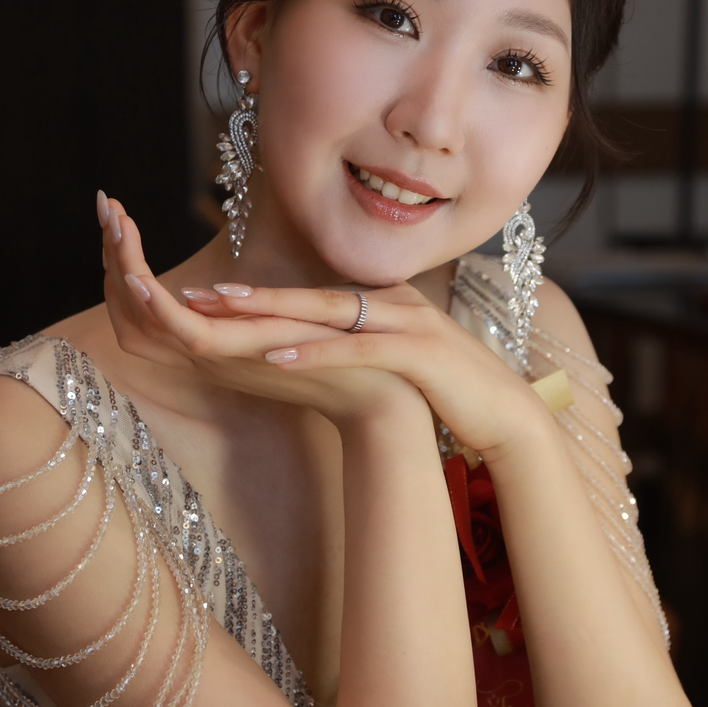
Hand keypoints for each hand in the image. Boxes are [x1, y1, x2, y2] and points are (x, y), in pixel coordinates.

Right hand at [98, 196, 423, 424]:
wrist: (385, 397)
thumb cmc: (347, 356)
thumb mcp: (291, 319)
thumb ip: (258, 307)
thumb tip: (235, 286)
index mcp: (214, 339)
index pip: (144, 302)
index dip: (124, 260)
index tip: (117, 215)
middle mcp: (206, 350)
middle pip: (131, 306)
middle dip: (112, 254)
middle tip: (105, 206)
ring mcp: (221, 357)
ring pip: (147, 316)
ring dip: (125, 267)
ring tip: (114, 222)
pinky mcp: (245, 359)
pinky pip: (185, 334)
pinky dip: (157, 307)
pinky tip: (138, 274)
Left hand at [188, 282, 547, 460]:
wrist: (507, 413)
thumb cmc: (448, 392)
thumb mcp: (399, 360)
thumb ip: (364, 345)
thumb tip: (318, 349)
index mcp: (387, 303)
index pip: (313, 296)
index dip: (262, 297)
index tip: (211, 298)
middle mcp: (395, 303)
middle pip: (311, 295)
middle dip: (254, 294)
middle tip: (200, 293)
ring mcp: (410, 324)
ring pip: (329, 313)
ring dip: (276, 311)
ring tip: (226, 312)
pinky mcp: (420, 353)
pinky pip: (359, 348)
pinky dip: (317, 352)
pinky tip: (278, 358)